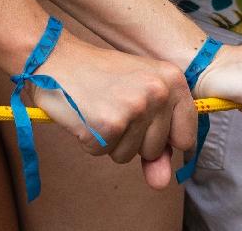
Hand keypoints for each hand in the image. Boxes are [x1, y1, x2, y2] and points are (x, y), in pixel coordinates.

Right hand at [30, 33, 191, 191]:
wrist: (55, 57)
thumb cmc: (98, 75)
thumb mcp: (137, 96)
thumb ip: (156, 140)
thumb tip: (162, 182)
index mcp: (173, 79)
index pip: (186, 137)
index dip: (164, 140)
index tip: (144, 123)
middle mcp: (158, 92)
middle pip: (155, 150)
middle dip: (132, 139)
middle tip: (113, 105)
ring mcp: (134, 109)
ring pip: (128, 156)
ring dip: (110, 140)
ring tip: (98, 106)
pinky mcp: (108, 125)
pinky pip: (102, 153)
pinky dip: (90, 139)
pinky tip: (85, 114)